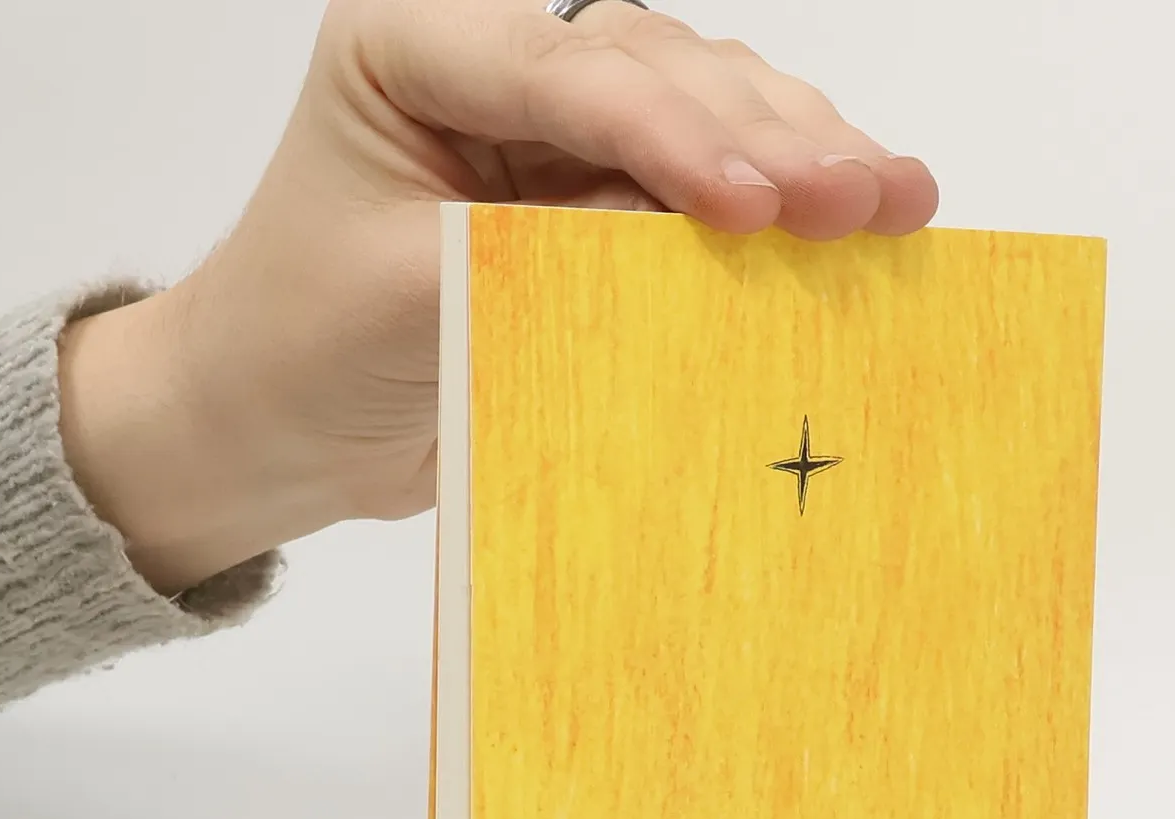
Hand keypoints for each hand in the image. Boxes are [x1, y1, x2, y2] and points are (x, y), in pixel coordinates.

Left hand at [60, 0, 939, 596]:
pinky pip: (702, 178)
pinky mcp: (595, 193)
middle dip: (769, 135)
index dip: (672, 133)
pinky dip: (781, 199)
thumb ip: (541, 263)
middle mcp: (493, 56)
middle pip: (656, 68)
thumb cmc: (304, 351)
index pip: (563, 72)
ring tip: (895, 199)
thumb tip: (696, 250)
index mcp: (412, 38)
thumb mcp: (408, 304)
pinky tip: (861, 208)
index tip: (757, 207)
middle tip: (869, 197)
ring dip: (801, 151)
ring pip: (702, 102)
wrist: (280, 425)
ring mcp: (554, 122)